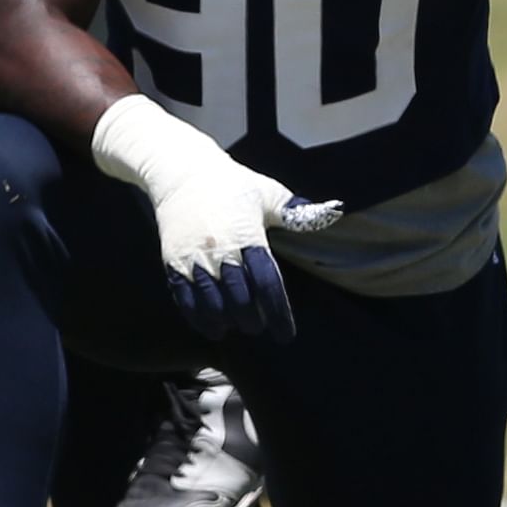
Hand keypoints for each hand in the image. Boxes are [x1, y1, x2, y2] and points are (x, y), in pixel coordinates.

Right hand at [91, 94, 342, 343]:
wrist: (181, 171)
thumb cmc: (231, 184)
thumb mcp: (268, 193)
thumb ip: (297, 212)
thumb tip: (333, 212)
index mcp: (248, 235)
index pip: (267, 283)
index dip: (278, 312)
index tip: (285, 334)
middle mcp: (220, 250)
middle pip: (239, 299)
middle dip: (252, 320)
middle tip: (260, 326)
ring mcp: (193, 258)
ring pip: (211, 304)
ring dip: (225, 322)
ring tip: (235, 327)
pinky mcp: (173, 261)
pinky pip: (185, 299)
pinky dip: (198, 318)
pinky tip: (211, 326)